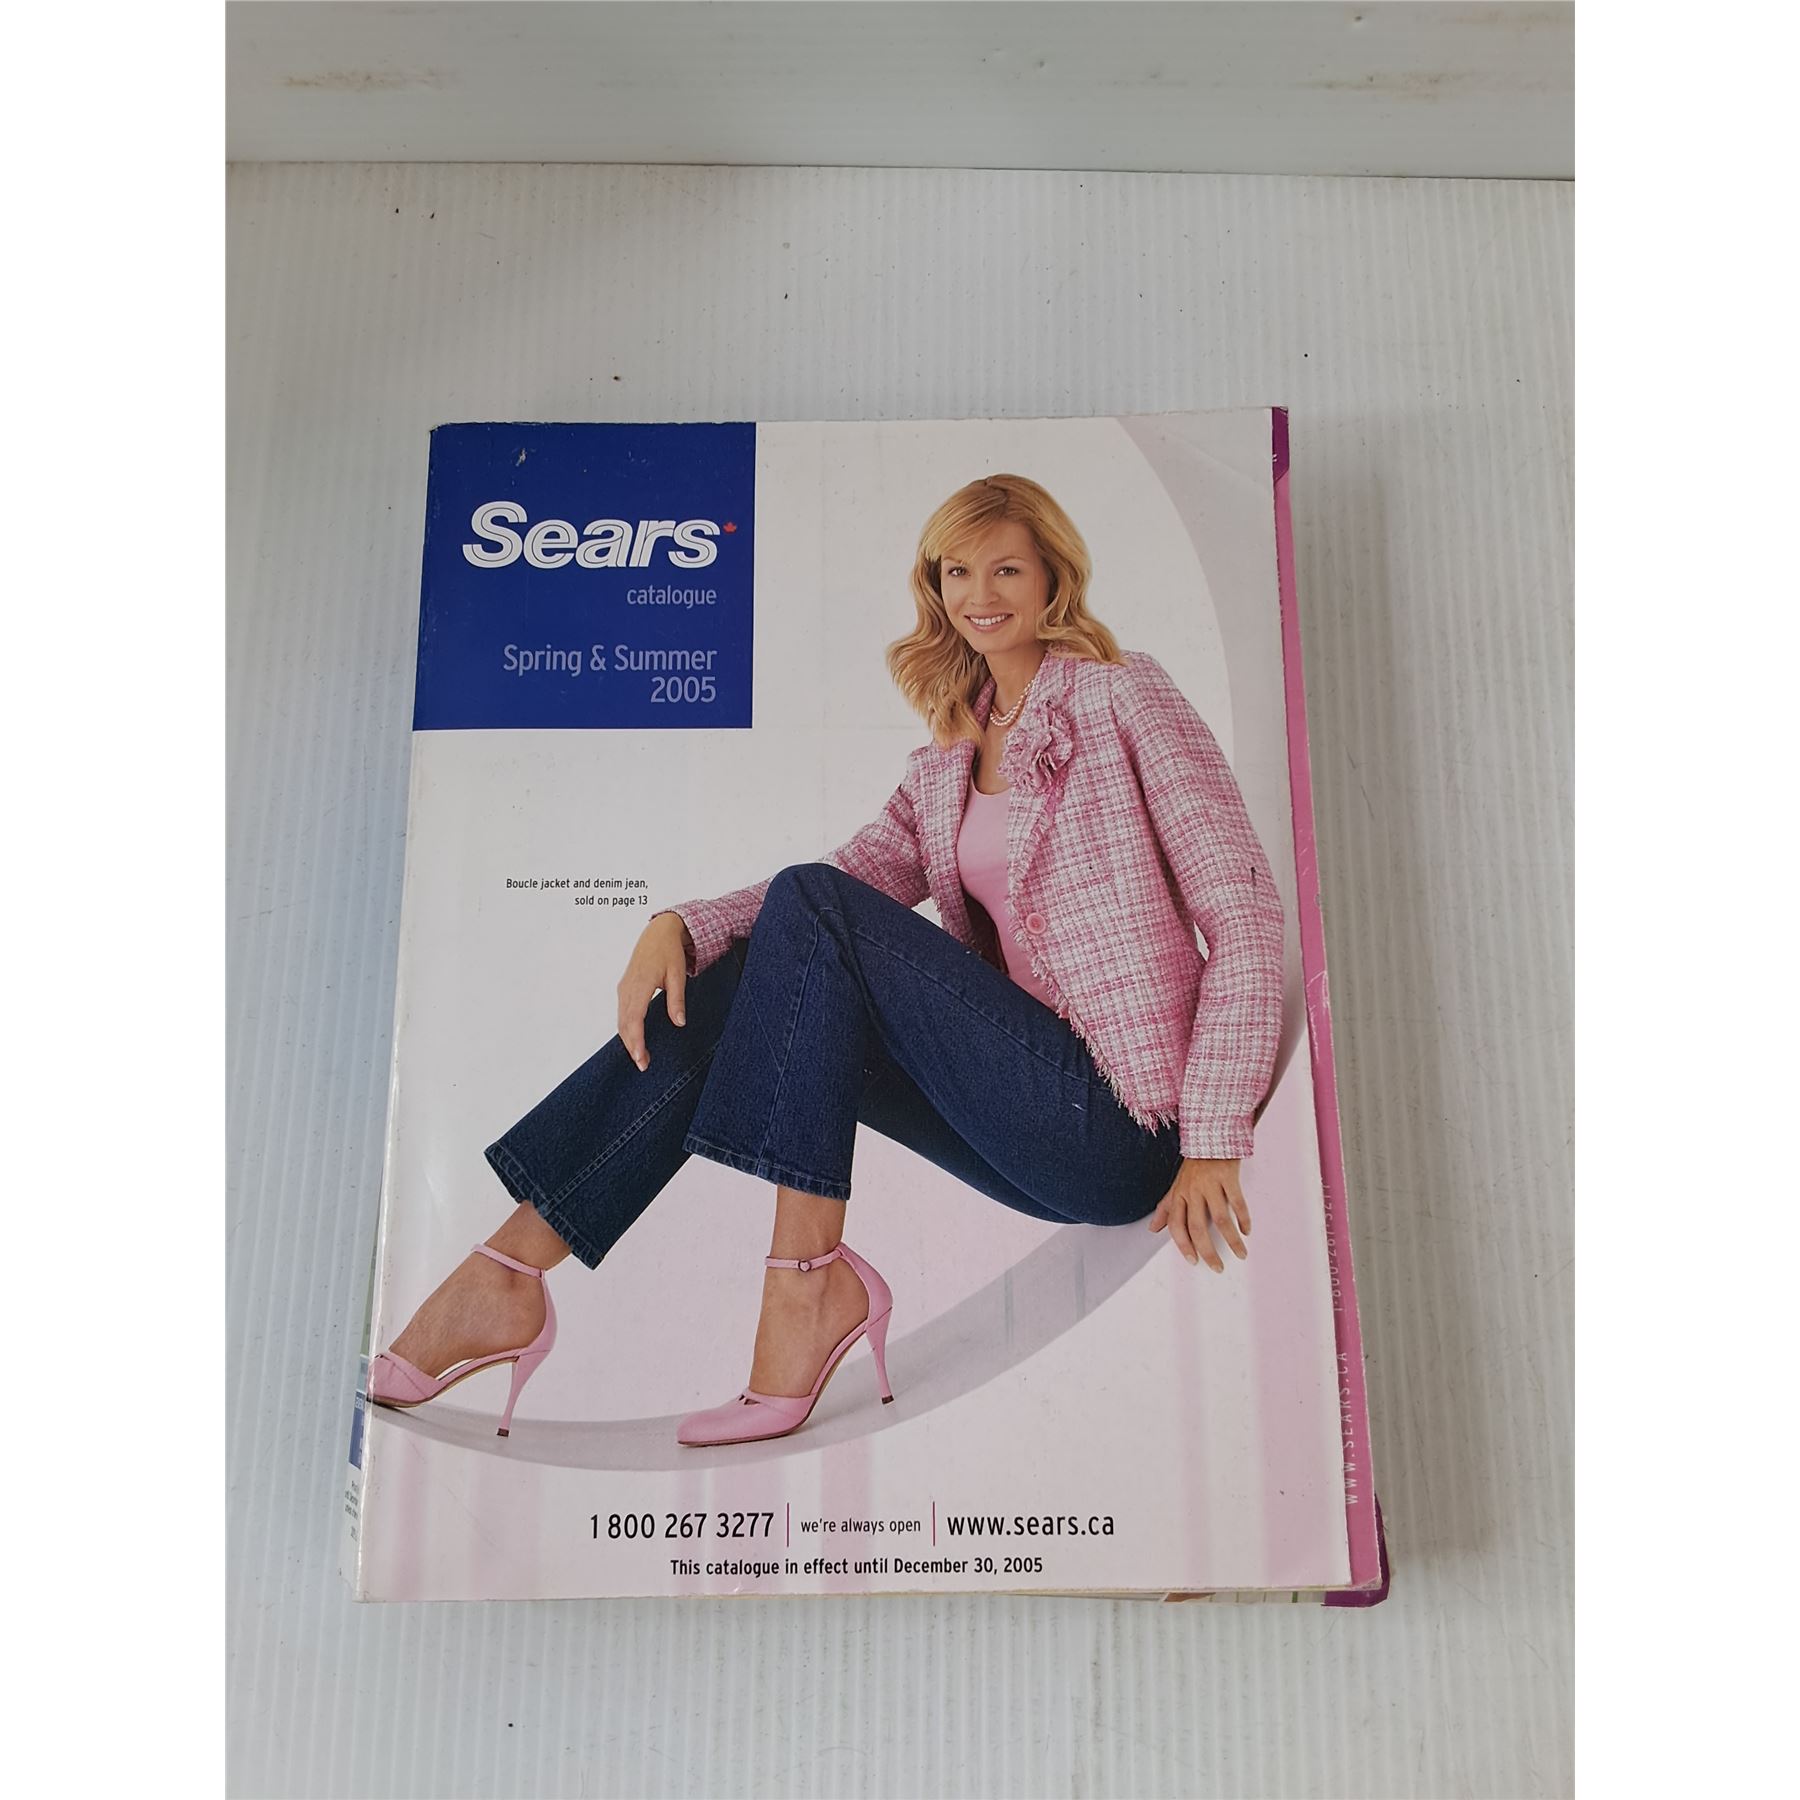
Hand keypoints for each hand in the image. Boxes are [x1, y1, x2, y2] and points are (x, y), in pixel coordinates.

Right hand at [617, 913, 693, 1070]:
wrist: (658, 933)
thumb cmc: (669, 952)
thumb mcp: (678, 975)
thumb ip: (677, 1000)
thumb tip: (679, 1023)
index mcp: (640, 984)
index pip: (634, 1019)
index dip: (636, 1041)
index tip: (641, 1058)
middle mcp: (627, 988)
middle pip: (624, 1024)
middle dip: (632, 1046)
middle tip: (643, 1066)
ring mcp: (623, 988)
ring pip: (621, 1020)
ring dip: (628, 1040)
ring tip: (641, 1058)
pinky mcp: (624, 989)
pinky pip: (622, 1013)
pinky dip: (626, 1029)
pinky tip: (635, 1040)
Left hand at [1148, 1158, 1250, 1271]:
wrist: (1211, 1136)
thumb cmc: (1194, 1165)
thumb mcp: (1176, 1186)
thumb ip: (1166, 1209)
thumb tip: (1153, 1229)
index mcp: (1179, 1195)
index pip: (1176, 1226)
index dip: (1183, 1246)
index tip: (1193, 1261)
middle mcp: (1193, 1191)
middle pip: (1197, 1228)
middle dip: (1207, 1251)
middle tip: (1217, 1267)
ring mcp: (1210, 1184)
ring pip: (1220, 1219)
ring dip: (1232, 1240)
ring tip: (1241, 1253)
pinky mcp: (1228, 1177)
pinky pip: (1237, 1202)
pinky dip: (1243, 1219)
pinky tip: (1246, 1231)